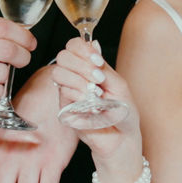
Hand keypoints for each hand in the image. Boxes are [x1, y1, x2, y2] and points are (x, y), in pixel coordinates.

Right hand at [48, 38, 140, 161]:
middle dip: (82, 64)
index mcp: (89, 68)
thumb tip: (93, 44)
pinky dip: (79, 94)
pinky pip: (63, 92)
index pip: (74, 46)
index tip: (97, 59)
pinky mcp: (65, 108)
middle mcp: (76, 77)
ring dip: (79, 78)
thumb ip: (104, 67)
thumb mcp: (119, 84)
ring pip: (59, 72)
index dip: (82, 48)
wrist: (122, 137)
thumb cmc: (122, 112)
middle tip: (98, 77)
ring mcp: (68, 92)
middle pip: (63, 56)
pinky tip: (91, 102)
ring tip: (96, 91)